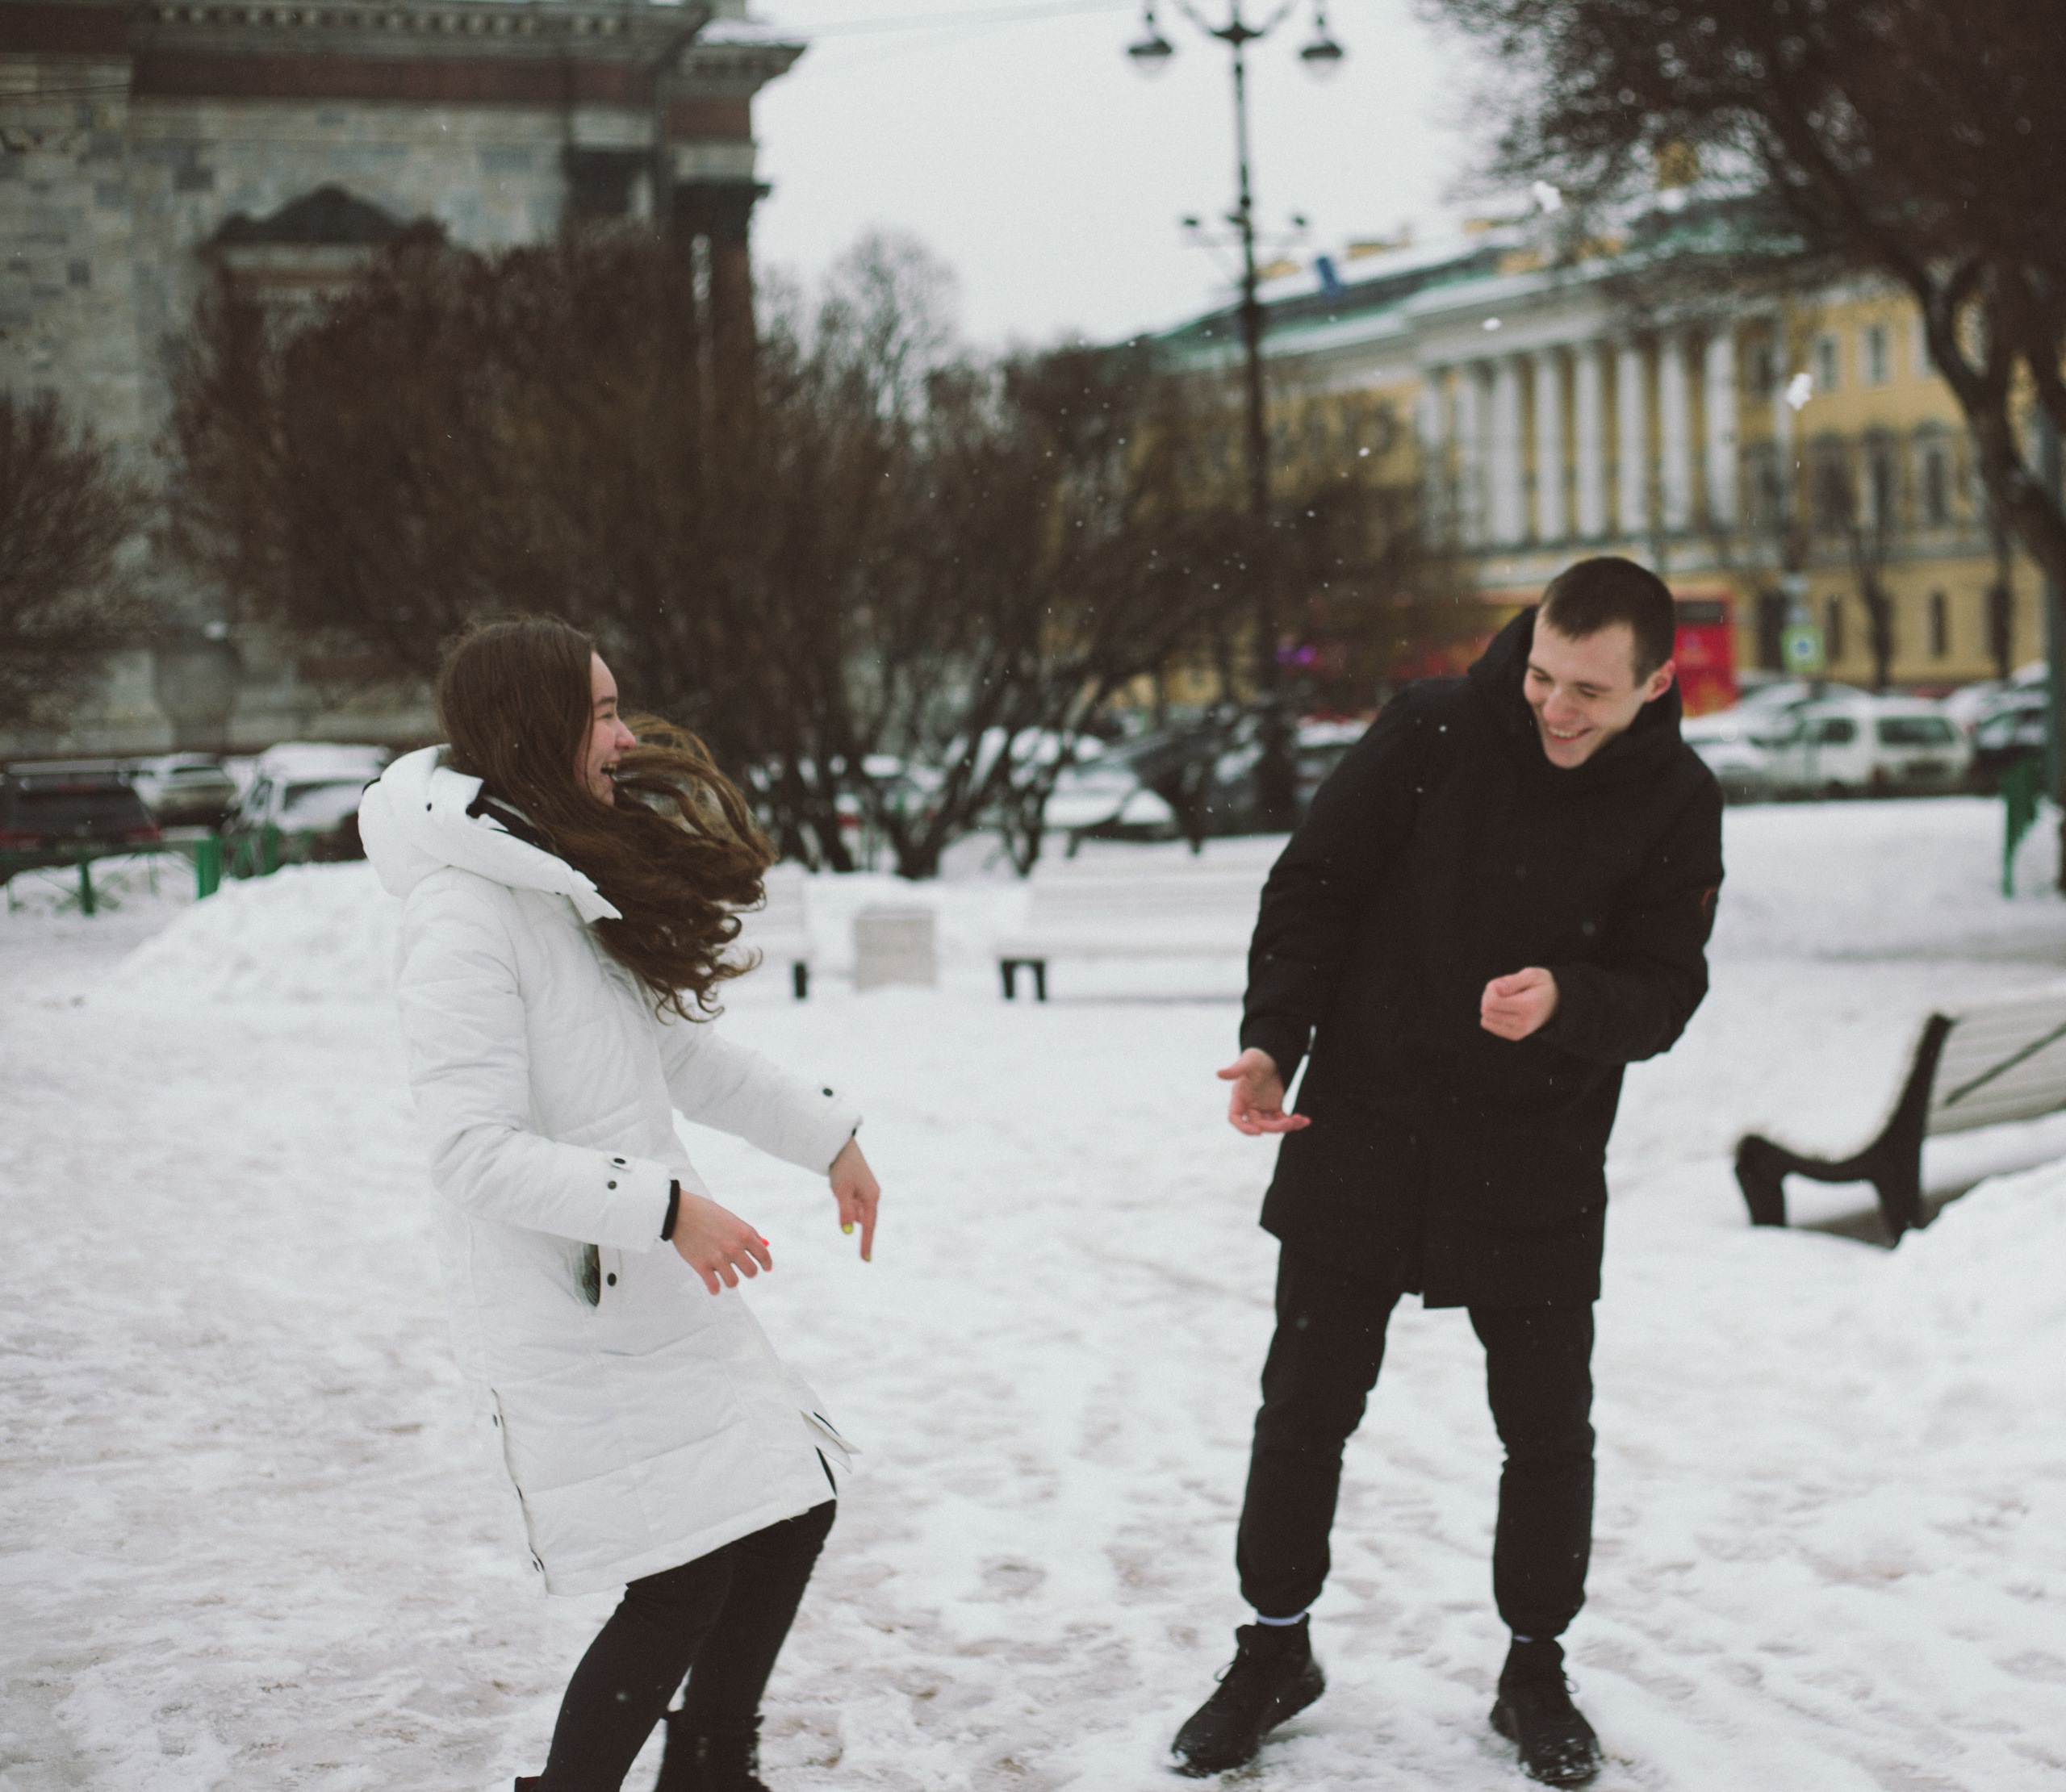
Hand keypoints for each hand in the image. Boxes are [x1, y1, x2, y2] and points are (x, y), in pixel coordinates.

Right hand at [671, 1192, 772, 1294]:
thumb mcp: (732, 1219)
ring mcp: (717, 1257)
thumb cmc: (707, 1212)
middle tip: (740, 1268)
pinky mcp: (701, 1265)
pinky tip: (713, 1284)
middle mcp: (733, 1247)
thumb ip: (748, 1232)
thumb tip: (765, 1244)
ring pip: (733, 1282)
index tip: (766, 1268)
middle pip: (751, 1272)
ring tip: (724, 1276)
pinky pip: (714, 1287)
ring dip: (730, 1280)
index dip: (766, 1263)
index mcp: (743, 1233)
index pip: (763, 1254)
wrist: (680, 1211)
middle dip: (747, 1272)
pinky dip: (714, 1289)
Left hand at [830, 1136, 879, 1262]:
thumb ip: (846, 1212)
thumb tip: (849, 1232)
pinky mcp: (857, 1187)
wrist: (839, 1145)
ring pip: (860, 1212)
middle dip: (866, 1236)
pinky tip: (842, 1197)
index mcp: (872, 1197)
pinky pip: (854, 1203)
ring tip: (854, 1224)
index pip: (869, 1225)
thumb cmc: (842, 1168)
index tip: (866, 1260)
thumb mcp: (842, 1192)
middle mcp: (871, 1195)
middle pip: (868, 1221)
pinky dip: (849, 1207)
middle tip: (864, 1257)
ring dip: (855, 1219)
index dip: (867, 1243)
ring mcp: (865, 1191)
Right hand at [1217, 1047, 1311, 1136]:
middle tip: (1289, 1121)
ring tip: (1300, 1119)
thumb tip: (1218, 1073)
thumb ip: (1235, 1069)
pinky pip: (1283, 1120)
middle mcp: (1249, 1107)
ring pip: (1272, 1125)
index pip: (1235, 1118)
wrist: (1271, 1056)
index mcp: (1239, 1098)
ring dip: (1286, 1126)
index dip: (1244, 1128)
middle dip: (1274, 1126)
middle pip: (1258, 1125)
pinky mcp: (1275, 1108)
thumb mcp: (1248, 1062)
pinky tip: (1306, 1120)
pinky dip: (1294, 1122)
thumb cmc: (1256, 1057)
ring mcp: (1262, 1109)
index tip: (1258, 1132)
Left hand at [1480, 967, 1558, 1040]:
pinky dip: (1491, 1015)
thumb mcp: (1533, 975)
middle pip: (1486, 1010)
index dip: (1491, 989)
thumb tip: (1496, 989)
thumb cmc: (1542, 986)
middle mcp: (1523, 1023)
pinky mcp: (1514, 1036)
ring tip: (1504, 998)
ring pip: (1485, 1019)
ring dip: (1489, 1005)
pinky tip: (1504, 1008)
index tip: (1501, 983)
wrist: (1557, 1004)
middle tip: (1501, 989)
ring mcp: (1518, 1032)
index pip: (1493, 1002)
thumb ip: (1514, 980)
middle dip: (1488, 996)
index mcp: (1528, 1006)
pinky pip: (1489, 1025)